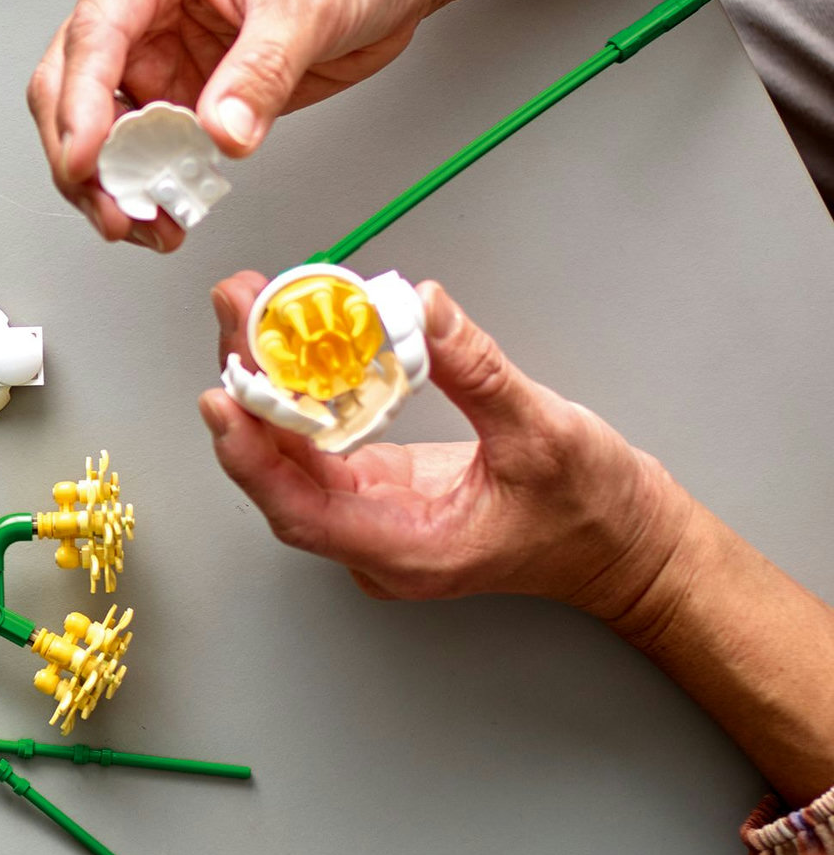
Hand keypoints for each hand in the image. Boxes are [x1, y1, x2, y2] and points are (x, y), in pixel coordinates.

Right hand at [29, 0, 439, 247]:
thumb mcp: (305, 8)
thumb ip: (258, 74)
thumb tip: (219, 134)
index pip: (93, 34)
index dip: (81, 104)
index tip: (85, 160)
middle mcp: (136, 5)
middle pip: (70, 86)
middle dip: (81, 156)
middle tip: (114, 208)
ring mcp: (151, 51)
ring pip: (95, 127)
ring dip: (110, 182)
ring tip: (142, 223)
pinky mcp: (176, 92)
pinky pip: (142, 149)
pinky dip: (147, 186)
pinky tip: (164, 213)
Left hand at [199, 273, 683, 615]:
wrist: (632, 548)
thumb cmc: (596, 512)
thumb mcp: (544, 432)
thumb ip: (476, 371)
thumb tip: (418, 306)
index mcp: (408, 549)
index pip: (299, 511)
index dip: (251, 455)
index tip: (222, 396)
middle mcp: (376, 539)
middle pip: (283, 470)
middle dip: (252, 389)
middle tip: (237, 308)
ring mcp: (376, 514)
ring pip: (297, 449)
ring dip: (272, 380)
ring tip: (253, 306)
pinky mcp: (384, 486)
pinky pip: (325, 439)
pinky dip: (307, 389)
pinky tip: (294, 337)